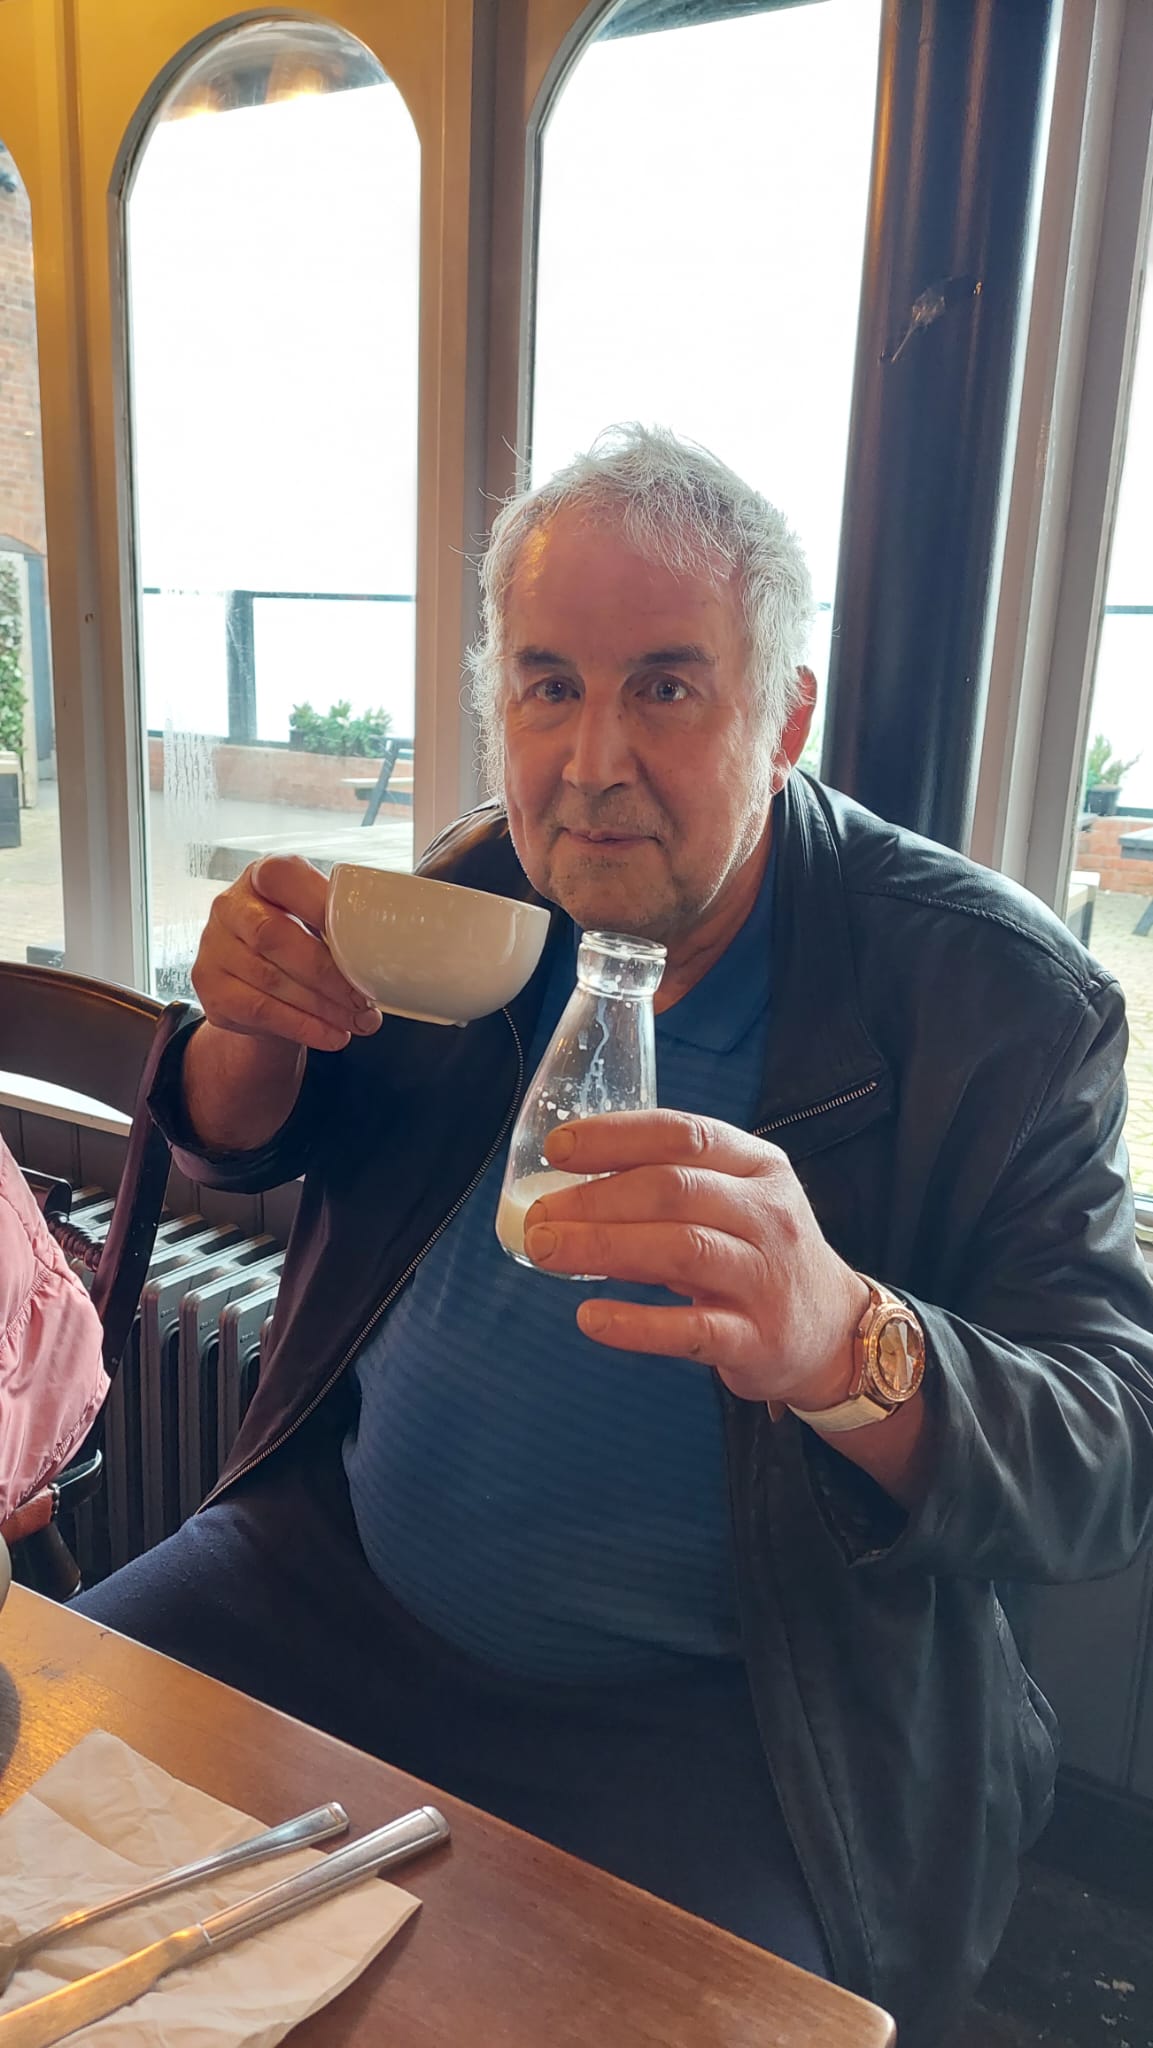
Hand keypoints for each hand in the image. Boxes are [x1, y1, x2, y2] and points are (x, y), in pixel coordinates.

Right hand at [191, 856, 381, 1052]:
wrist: (258, 983)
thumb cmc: (298, 941)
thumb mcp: (316, 920)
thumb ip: (342, 922)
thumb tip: (393, 948)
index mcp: (262, 875)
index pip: (284, 877)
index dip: (320, 905)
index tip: (359, 937)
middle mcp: (230, 905)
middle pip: (274, 936)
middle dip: (327, 972)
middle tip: (363, 998)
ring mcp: (213, 946)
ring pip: (270, 979)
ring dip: (322, 1006)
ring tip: (359, 1021)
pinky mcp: (210, 987)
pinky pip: (260, 1011)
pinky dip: (303, 1027)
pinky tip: (332, 1035)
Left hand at [523, 1110, 868, 1408]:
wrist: (834, 1331)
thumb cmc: (760, 1254)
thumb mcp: (733, 1201)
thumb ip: (667, 1186)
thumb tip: (568, 1187)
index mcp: (757, 1166)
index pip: (684, 1134)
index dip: (616, 1137)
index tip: (557, 1150)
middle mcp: (766, 1214)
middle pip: (673, 1190)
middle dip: (596, 1198)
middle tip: (537, 1215)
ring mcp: (765, 1277)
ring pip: (681, 1250)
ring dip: (604, 1248)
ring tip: (545, 1251)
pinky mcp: (757, 1339)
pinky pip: (690, 1329)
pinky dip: (635, 1324)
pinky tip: (590, 1318)